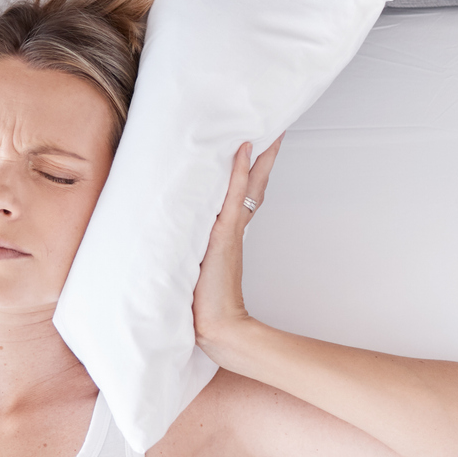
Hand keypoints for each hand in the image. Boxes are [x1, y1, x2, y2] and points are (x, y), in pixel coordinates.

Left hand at [191, 136, 281, 355]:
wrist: (215, 328)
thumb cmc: (204, 308)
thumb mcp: (195, 271)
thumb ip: (195, 254)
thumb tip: (185, 248)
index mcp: (227, 235)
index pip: (243, 195)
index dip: (251, 171)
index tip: (257, 148)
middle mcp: (232, 228)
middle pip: (253, 183)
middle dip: (263, 156)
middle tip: (272, 128)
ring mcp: (230, 230)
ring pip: (247, 184)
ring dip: (258, 156)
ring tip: (266, 130)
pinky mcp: (224, 235)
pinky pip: (234, 196)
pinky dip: (239, 173)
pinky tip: (244, 150)